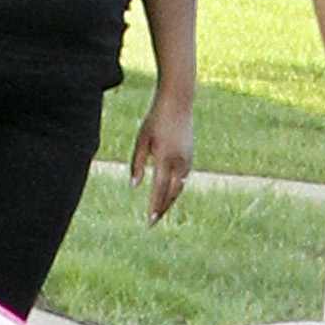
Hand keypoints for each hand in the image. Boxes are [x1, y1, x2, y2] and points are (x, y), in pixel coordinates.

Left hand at [131, 90, 194, 221]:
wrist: (178, 102)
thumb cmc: (155, 120)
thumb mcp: (141, 140)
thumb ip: (137, 163)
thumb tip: (134, 186)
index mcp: (165, 157)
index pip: (159, 188)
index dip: (155, 205)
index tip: (150, 220)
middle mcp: (179, 161)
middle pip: (172, 192)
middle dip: (162, 208)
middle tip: (153, 221)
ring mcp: (187, 158)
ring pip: (179, 186)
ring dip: (170, 199)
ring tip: (160, 210)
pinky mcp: (191, 155)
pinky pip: (183, 177)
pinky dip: (176, 187)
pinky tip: (169, 193)